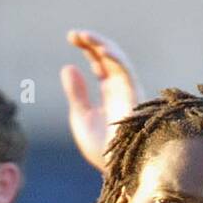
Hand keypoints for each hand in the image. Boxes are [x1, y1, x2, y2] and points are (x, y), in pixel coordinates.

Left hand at [60, 30, 140, 171]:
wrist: (115, 168)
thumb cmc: (100, 148)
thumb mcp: (81, 117)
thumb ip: (76, 93)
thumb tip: (68, 66)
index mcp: (110, 91)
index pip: (100, 62)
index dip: (88, 48)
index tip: (72, 37)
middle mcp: (121, 87)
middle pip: (109, 56)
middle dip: (93, 42)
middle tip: (74, 34)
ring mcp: (129, 91)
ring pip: (119, 59)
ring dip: (102, 45)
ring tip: (84, 36)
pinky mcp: (134, 97)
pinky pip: (126, 71)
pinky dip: (114, 58)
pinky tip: (100, 49)